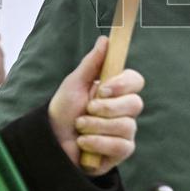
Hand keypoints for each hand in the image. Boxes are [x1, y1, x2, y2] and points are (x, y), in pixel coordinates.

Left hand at [48, 36, 144, 175]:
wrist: (53, 141)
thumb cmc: (65, 110)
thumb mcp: (74, 84)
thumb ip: (91, 63)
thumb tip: (105, 40)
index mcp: (117, 90)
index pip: (136, 81)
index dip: (123, 85)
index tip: (104, 89)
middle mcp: (125, 110)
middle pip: (135, 104)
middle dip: (106, 108)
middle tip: (87, 109)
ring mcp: (126, 130)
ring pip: (125, 125)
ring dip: (95, 126)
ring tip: (80, 127)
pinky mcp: (122, 150)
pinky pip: (120, 146)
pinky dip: (97, 143)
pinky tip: (83, 143)